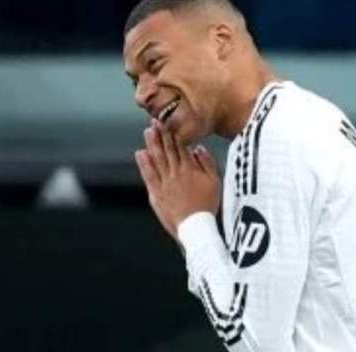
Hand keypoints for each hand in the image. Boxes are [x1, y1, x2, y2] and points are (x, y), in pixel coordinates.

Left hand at [135, 120, 220, 239]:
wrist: (196, 227)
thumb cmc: (208, 206)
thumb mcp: (215, 182)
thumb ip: (207, 163)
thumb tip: (197, 148)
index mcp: (190, 169)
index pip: (180, 146)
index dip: (173, 132)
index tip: (168, 120)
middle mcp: (175, 173)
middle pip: (167, 150)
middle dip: (160, 134)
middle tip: (155, 120)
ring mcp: (164, 184)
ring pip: (156, 159)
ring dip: (151, 144)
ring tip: (147, 131)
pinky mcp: (156, 194)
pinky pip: (149, 176)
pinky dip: (144, 164)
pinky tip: (140, 154)